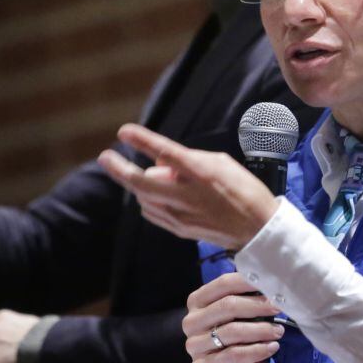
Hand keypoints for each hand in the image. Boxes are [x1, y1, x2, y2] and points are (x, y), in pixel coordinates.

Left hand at [98, 123, 279, 249]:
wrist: (257, 229)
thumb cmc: (243, 190)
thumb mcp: (220, 163)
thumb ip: (187, 160)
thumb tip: (160, 162)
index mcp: (201, 173)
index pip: (165, 153)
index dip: (142, 141)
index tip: (123, 132)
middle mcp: (187, 195)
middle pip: (142, 183)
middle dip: (120, 169)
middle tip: (105, 157)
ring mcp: (181, 216)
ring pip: (144, 198)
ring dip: (141, 185)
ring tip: (161, 179)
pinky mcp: (179, 229)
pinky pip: (152, 212)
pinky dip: (149, 201)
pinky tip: (157, 195)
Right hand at [183, 273, 283, 362]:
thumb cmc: (228, 332)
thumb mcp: (232, 312)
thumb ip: (244, 297)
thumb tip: (271, 285)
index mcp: (197, 301)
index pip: (224, 284)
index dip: (249, 283)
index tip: (271, 286)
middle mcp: (191, 321)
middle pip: (228, 306)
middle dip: (257, 306)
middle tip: (278, 309)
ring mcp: (195, 345)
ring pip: (232, 331)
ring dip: (260, 330)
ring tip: (278, 331)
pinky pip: (234, 355)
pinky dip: (257, 350)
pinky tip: (271, 347)